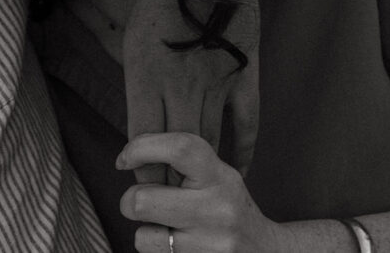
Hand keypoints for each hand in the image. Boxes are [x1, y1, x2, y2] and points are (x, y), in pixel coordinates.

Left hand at [118, 132, 286, 252]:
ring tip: (169, 227)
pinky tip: (179, 245)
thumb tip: (134, 153)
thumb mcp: (219, 176)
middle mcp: (217, 210)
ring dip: (147, 232)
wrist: (265, 252)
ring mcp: (209, 246)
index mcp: (220, 177)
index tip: (124, 158)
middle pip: (142, 200)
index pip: (179, 148)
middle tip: (145, 200)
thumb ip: (185, 164)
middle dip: (132, 200)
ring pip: (143, 236)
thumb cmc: (230, 208)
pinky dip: (157, 251)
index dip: (141, 147)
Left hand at [123, 0, 259, 183]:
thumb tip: (142, 128)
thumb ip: (139, 87)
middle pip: (173, 151)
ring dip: (202, 174)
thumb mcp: (132, 43)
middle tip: (170, 207)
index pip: (141, 141)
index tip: (141, 186)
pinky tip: (241, 169)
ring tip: (198, 198)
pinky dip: (244, 150)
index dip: (141, 169)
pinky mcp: (244, 74)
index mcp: (144, 77)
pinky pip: (246, 123)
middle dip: (169, 184)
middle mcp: (178, 85)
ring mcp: (215, 81)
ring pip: (208, 142)